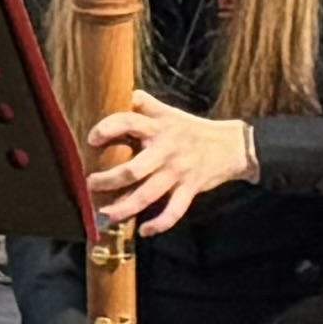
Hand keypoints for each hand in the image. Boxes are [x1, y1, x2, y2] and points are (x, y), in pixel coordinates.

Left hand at [81, 94, 257, 236]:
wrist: (232, 145)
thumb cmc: (192, 129)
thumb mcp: (168, 113)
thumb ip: (145, 105)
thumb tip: (123, 92)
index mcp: (158, 127)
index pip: (129, 122)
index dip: (108, 128)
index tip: (92, 139)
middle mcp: (166, 150)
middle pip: (133, 169)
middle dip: (108, 180)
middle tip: (90, 184)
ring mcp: (178, 172)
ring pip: (148, 195)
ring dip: (124, 208)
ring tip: (105, 215)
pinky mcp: (190, 189)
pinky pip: (174, 211)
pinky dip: (159, 223)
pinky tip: (143, 231)